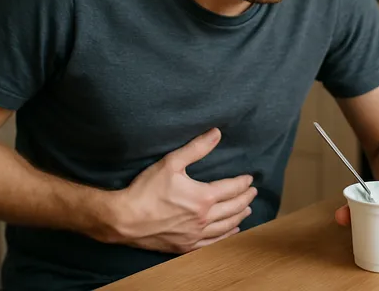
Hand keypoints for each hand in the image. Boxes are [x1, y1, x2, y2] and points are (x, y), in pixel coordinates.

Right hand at [104, 128, 256, 253]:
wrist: (125, 219)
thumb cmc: (146, 190)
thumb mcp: (171, 162)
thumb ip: (197, 148)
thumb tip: (217, 133)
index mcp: (203, 197)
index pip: (232, 188)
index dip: (243, 183)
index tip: (250, 179)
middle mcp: (204, 218)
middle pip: (233, 208)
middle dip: (245, 198)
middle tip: (253, 192)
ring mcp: (195, 234)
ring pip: (226, 227)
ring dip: (239, 217)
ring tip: (247, 210)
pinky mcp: (185, 246)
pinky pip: (213, 243)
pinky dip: (226, 236)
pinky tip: (231, 232)